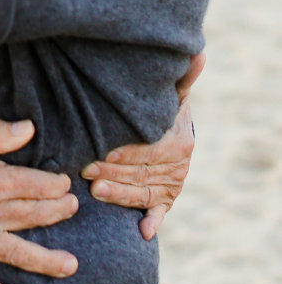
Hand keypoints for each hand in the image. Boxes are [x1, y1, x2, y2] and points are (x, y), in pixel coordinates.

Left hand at [81, 51, 203, 239]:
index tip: (100, 153)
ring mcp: (172, 185)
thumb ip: (181, 78)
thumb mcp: (171, 93)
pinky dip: (153, 221)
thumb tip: (197, 52)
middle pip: (142, 172)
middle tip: (86, 171)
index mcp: (179, 141)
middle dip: (113, 173)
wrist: (173, 132)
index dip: (124, 153)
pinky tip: (143, 231)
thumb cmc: (161, 108)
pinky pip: (160, 211)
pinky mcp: (166, 199)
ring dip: (122, 195)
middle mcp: (179, 166)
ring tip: (96, 191)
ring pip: (144, 192)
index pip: (149, 151)